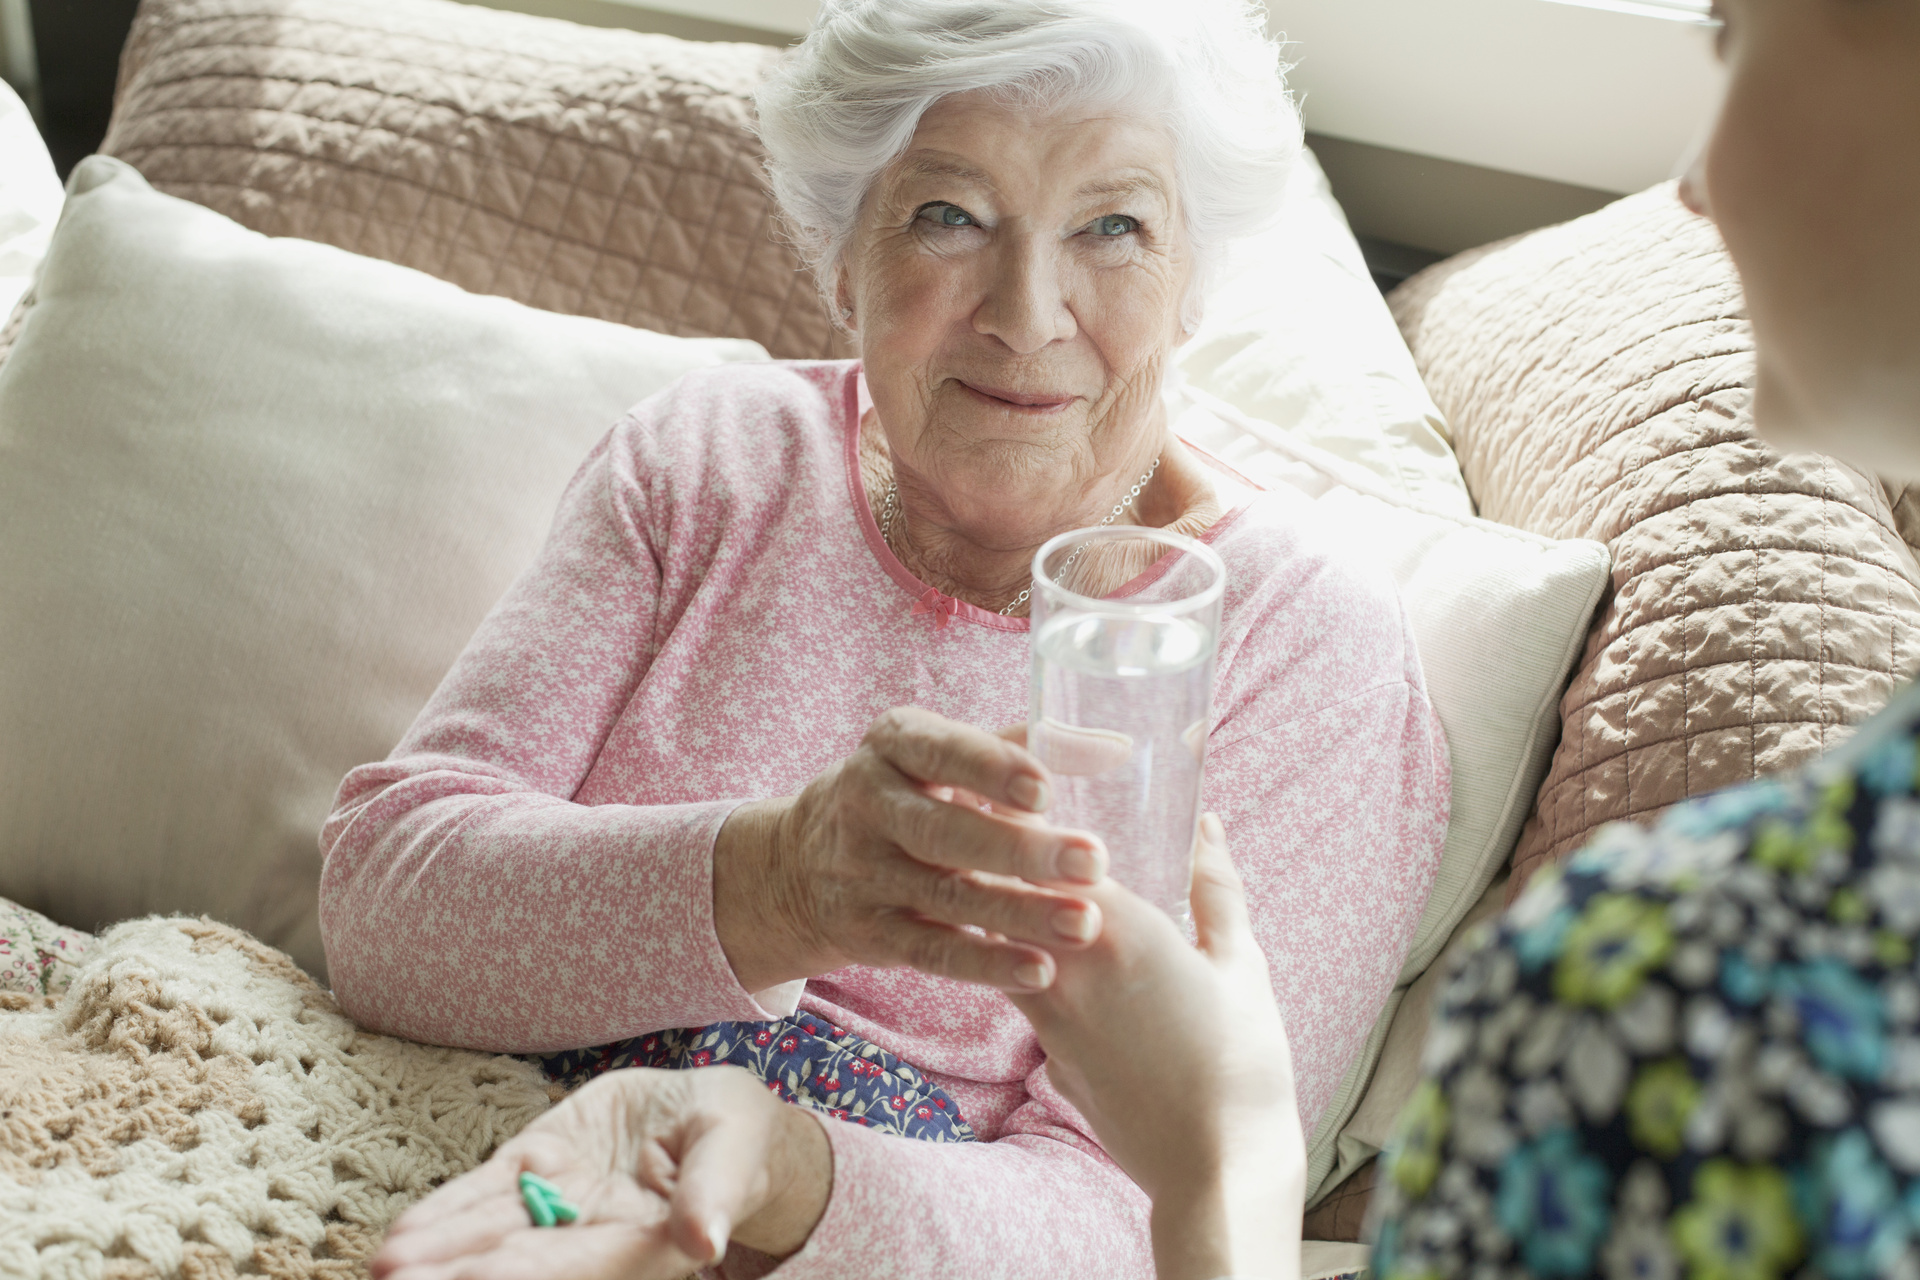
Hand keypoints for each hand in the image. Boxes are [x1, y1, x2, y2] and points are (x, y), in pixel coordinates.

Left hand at [371, 1067, 831, 1279]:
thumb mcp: (734, 1147)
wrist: (711, 1113)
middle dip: (464, 1274)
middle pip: (521, 1263)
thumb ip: (715, 1189)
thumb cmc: (734, 1136)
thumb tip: (704, 1241)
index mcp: (645, 1245)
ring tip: (387, 1264)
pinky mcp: (539, 1167)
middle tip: (403, 1278)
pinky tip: (405, 1235)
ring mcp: (559, 1205)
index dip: (524, 1274)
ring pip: (491, 1234)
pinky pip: (486, 1194)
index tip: (480, 1278)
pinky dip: (445, 1214)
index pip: (579, 1267)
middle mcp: (592, 1238)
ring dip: (439, 1253)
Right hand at [713, 707, 1110, 994]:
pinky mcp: (869, 932)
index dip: (990, 769)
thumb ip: (1027, 746)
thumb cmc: (909, 793)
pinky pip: (933, 950)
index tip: (1046, 790)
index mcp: (893, 743)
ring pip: (946, 896)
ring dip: (1020, 913)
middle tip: (1094, 861)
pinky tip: (1039, 969)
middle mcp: (868, 803)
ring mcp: (864, 873)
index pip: (939, 751)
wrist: (801, 862)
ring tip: (1084, 924)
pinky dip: (986, 962)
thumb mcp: (945, 755)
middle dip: (1022, 849)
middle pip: (946, 830)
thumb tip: (1116, 748)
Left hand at [1010, 816, 1302, 1279]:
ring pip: (993, 938)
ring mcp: (1049, 1014)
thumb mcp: (1241, 963)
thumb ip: (1216, 889)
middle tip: (980, 807)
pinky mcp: (1047, 1053)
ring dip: (991, 901)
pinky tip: (1021, 939)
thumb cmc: (1243, 1063)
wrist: (1217, 1169)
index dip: (1028, 811)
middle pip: (1003, 888)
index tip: (1016, 780)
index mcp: (1121, 931)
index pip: (1049, 850)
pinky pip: (1013, 984)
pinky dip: (1006, 953)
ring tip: (992, 865)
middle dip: (991, 847)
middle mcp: (1069, 967)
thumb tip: (1205, 826)